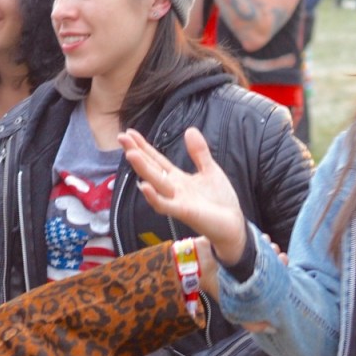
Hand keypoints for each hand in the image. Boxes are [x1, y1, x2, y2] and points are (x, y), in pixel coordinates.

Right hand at [119, 127, 247, 265]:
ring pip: (155, 183)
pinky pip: (165, 205)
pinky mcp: (184, 212)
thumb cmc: (220, 201)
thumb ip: (199, 152)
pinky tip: (145, 186)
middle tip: (122, 137)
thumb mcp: (210, 170)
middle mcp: (172, 189)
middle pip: (151, 168)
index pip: (156, 159)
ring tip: (131, 154)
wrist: (233, 225)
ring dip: (143, 169)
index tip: (129, 132)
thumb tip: (189, 130)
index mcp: (177, 178)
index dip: (143, 146)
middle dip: (136, 153)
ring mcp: (176, 200)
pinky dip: (154, 197)